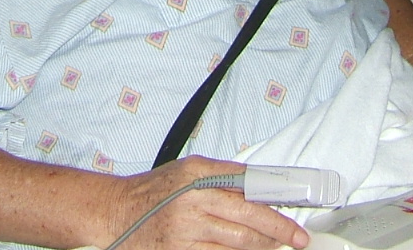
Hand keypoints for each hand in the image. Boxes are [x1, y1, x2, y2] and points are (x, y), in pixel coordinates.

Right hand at [99, 157, 308, 249]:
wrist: (115, 213)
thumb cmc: (153, 191)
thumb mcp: (188, 170)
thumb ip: (223, 175)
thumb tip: (259, 184)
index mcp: (198, 174)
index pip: (248, 187)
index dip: (275, 203)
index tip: (293, 214)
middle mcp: (193, 201)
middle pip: (248, 219)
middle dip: (278, 232)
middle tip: (297, 239)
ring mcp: (186, 231)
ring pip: (237, 243)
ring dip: (261, 247)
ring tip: (275, 247)